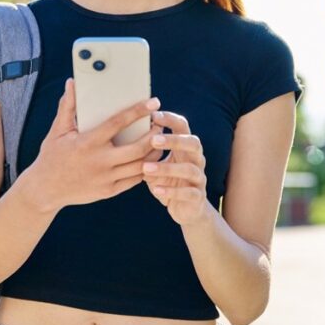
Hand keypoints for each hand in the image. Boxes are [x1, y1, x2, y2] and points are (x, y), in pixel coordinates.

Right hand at [28, 78, 160, 212]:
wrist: (45, 190)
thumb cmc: (52, 156)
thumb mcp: (57, 131)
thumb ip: (67, 106)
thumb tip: (72, 83)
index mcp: (88, 142)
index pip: (118, 123)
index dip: (138, 112)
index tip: (153, 103)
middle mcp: (100, 161)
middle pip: (138, 148)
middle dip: (154, 135)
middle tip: (160, 124)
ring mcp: (106, 178)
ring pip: (140, 166)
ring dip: (154, 152)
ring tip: (159, 140)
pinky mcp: (109, 191)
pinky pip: (134, 180)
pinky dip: (145, 168)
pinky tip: (149, 158)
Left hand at [142, 110, 209, 226]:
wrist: (187, 209)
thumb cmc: (167, 181)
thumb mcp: (156, 164)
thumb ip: (147, 153)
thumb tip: (126, 137)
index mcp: (186, 147)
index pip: (183, 126)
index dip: (170, 119)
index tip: (153, 115)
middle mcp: (197, 159)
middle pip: (193, 143)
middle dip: (174, 140)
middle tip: (153, 140)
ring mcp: (199, 178)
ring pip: (189, 169)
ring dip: (167, 168)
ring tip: (146, 168)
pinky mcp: (197, 197)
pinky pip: (188, 193)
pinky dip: (171, 191)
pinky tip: (155, 189)